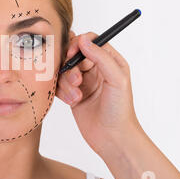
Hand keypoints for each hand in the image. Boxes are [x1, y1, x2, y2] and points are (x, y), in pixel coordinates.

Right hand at [56, 31, 141, 156]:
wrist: (112, 138)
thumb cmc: (120, 110)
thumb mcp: (116, 79)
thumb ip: (101, 57)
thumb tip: (83, 40)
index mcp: (110, 61)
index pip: (90, 41)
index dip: (78, 44)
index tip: (72, 54)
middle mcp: (96, 69)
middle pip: (73, 54)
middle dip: (71, 67)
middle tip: (76, 80)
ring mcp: (83, 81)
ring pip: (64, 70)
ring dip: (66, 83)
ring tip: (76, 96)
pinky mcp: (72, 94)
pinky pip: (59, 85)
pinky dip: (62, 92)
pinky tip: (72, 102)